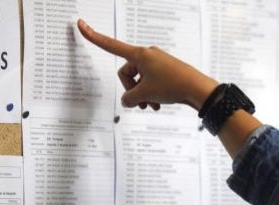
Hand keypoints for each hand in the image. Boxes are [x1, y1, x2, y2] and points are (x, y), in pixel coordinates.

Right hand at [77, 19, 218, 110]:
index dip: (94, 37)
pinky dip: (152, 95)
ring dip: (143, 96)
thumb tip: (128, 101)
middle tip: (141, 104)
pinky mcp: (165, 71)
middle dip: (132, 91)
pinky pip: (151, 83)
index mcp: (139, 54)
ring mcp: (157, 63)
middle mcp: (147, 55)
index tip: (80, 24)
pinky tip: (158, 105)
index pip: (111, 45)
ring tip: (152, 106)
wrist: (198, 89)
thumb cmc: (173, 86)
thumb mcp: (145, 94)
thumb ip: (129, 98)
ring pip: (140, 81)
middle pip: (127, 74)